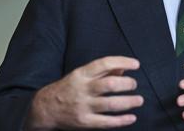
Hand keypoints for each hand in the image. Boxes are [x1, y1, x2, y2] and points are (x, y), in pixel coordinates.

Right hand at [24, 56, 143, 129]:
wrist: (45, 108)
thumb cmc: (67, 89)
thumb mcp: (81, 75)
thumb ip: (103, 71)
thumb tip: (123, 68)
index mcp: (82, 74)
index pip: (104, 63)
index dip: (122, 62)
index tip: (135, 64)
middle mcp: (83, 89)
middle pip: (109, 84)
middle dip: (127, 83)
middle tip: (134, 84)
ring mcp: (83, 107)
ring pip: (110, 104)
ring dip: (128, 102)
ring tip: (139, 100)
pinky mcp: (84, 122)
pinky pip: (106, 122)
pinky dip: (121, 121)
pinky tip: (131, 117)